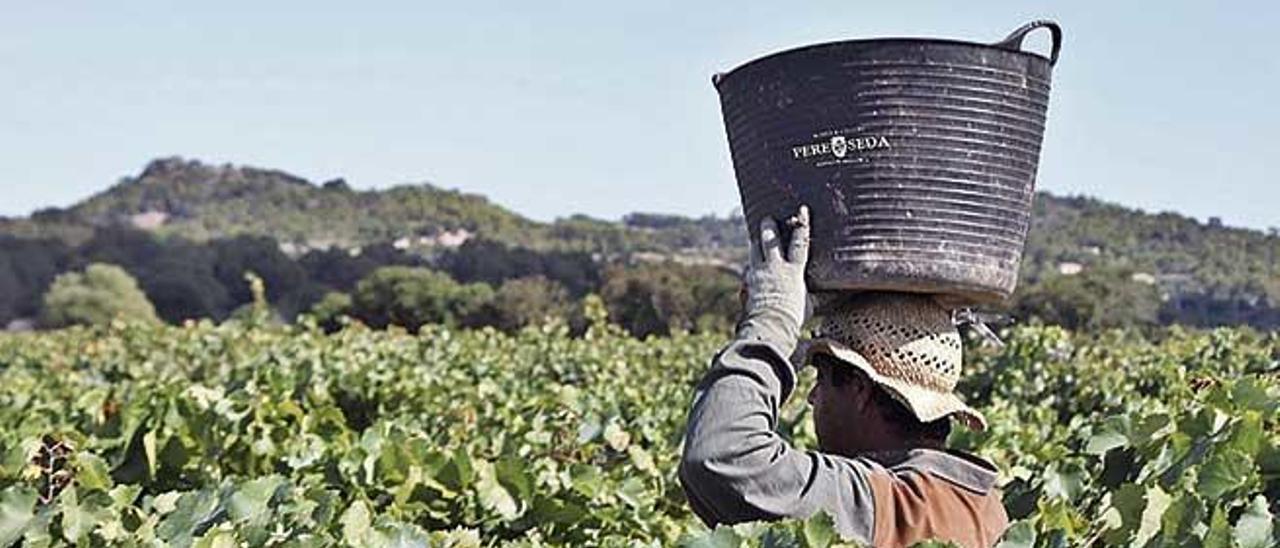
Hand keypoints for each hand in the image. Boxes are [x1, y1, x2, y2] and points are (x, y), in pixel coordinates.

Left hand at [738, 205, 809, 357]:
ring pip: (755, 250)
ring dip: (756, 243)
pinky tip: (752, 266)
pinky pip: (749, 269)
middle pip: (770, 239)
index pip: (800, 242)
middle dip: (768, 226)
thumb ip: (824, 297)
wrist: (769, 326)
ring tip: (756, 237)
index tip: (802, 209)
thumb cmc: (793, 317)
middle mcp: (774, 267)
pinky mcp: (748, 282)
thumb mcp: (811, 305)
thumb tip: (848, 294)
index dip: (802, 224)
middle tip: (767, 217)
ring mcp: (759, 273)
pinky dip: (751, 265)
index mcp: (793, 270)